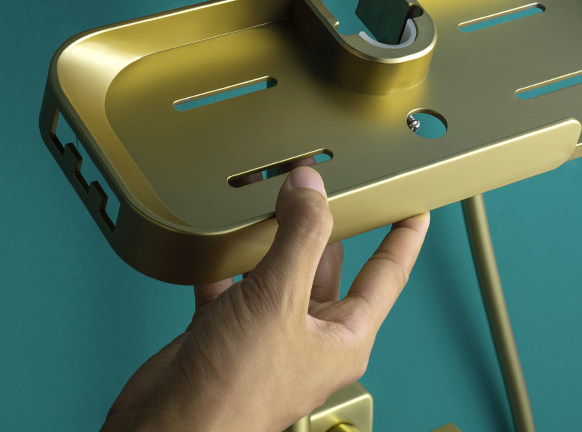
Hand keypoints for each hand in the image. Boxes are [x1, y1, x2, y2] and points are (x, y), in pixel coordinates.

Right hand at [101, 166, 428, 431]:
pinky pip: (233, 278)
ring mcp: (267, 330)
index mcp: (343, 335)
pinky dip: (227, 254)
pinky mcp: (226, 329)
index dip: (404, 237)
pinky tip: (223, 229)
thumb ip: (300, 237)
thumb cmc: (232, 394)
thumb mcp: (279, 301)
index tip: (413, 206)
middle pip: (327, 260)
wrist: (166, 431)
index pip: (387, 274)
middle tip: (320, 177)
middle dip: (322, 219)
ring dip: (271, 231)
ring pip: (278, 265)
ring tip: (270, 189)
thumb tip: (312, 189)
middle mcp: (310, 332)